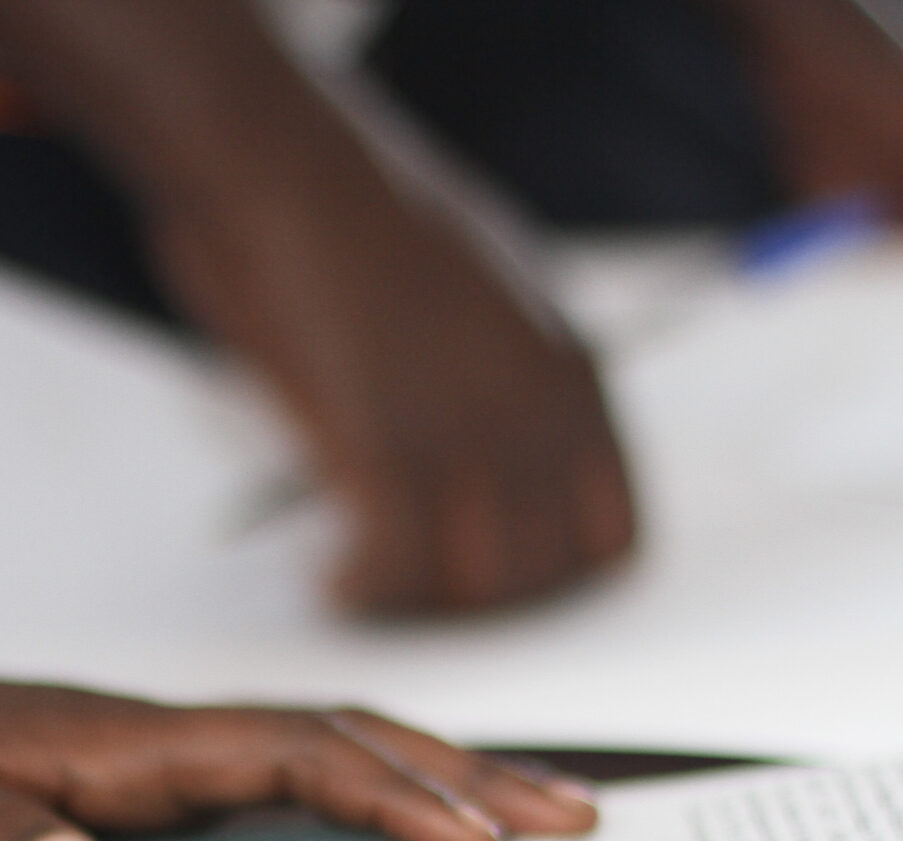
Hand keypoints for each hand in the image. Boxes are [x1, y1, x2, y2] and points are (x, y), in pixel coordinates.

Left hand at [0, 649, 597, 840]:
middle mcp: (158, 744)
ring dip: (433, 782)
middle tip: (579, 819)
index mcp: (115, 743)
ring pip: (326, 756)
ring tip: (535, 821)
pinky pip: (281, 791)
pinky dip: (363, 806)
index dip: (385, 795)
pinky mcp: (141, 789)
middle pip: (345, 738)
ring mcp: (157, 762)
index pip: (286, 753)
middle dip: (465, 775)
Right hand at [150, 156, 637, 614]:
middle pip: (544, 576)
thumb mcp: (484, 298)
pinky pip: (396, 572)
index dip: (556, 578)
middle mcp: (540, 411)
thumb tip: (497, 461)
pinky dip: (359, 590)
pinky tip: (330, 578)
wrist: (289, 171)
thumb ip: (509, 383)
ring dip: (416, 603)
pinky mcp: (394, 451)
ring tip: (363, 583)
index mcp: (575, 373)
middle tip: (414, 592)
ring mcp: (473, 435)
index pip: (614, 533)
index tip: (496, 583)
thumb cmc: (361, 219)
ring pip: (476, 589)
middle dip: (477, 605)